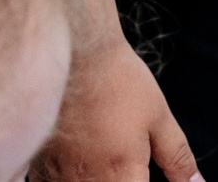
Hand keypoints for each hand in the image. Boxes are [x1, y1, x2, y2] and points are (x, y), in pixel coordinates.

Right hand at [34, 38, 196, 181]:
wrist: (75, 49)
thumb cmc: (118, 81)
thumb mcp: (158, 118)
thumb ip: (177, 159)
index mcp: (120, 177)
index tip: (144, 171)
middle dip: (123, 179)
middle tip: (127, 156)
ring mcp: (59, 176)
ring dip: (96, 181)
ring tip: (103, 156)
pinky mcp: (39, 165)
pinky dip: (70, 180)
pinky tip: (79, 165)